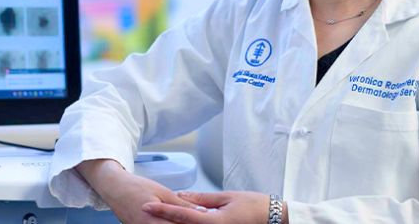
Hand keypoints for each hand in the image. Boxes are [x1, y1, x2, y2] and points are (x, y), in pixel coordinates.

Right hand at [76, 159, 201, 223]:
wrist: (114, 188)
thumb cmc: (136, 187)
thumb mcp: (164, 192)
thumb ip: (183, 205)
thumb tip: (202, 211)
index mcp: (153, 221)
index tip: (206, 222)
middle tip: (199, 220)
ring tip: (188, 219)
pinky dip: (168, 223)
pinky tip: (175, 219)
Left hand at [143, 191, 283, 223]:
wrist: (274, 220)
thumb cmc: (254, 207)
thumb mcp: (227, 198)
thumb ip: (202, 199)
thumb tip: (181, 196)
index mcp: (213, 223)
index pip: (181, 215)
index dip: (162, 209)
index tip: (145, 205)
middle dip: (162, 220)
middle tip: (144, 210)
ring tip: (155, 215)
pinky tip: (176, 222)